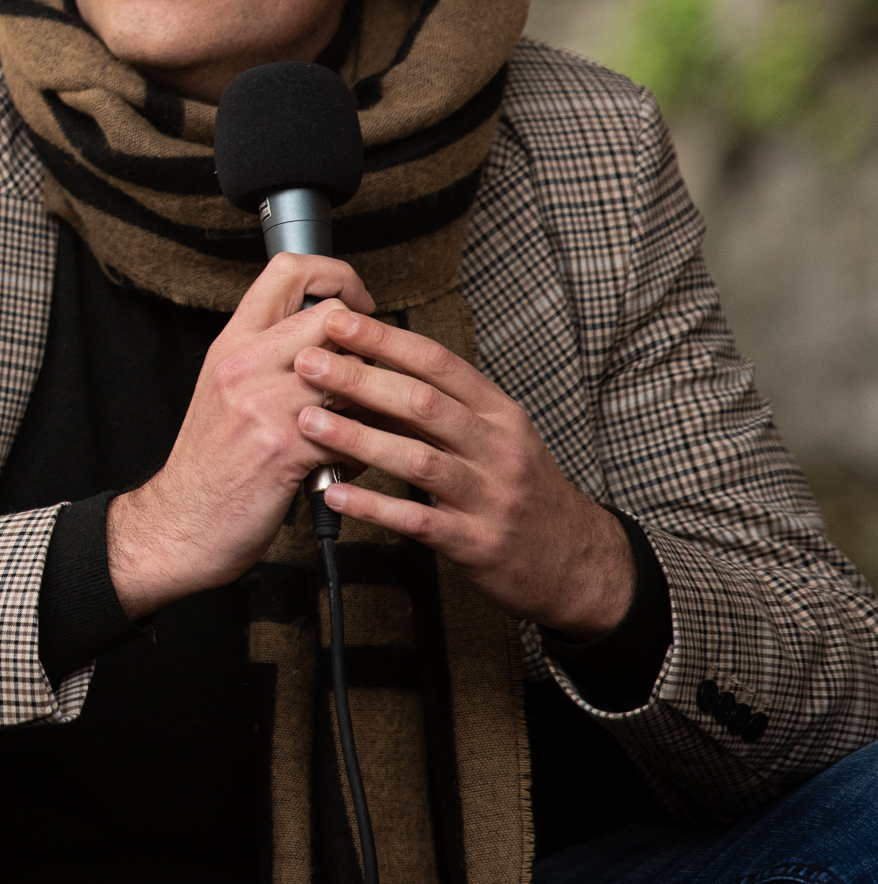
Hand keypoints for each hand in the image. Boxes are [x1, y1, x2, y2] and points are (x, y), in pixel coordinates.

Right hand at [108, 252, 379, 619]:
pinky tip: (357, 462)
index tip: (359, 305)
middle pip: (333, 317)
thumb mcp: (226, 394)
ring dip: (377, 399)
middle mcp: (244, 364)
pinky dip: (368, 446)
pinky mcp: (284, 447)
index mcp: (231, 345)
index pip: (288, 271)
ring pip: (352, 372)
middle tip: (378, 373)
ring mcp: (263, 404)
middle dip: (370, 344)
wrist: (180, 524)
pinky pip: (352, 429)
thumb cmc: (210, 466)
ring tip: (377, 422)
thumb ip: (270, 362)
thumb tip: (334, 346)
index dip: (338, 276)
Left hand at [296, 310, 633, 637]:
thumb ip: (436, 407)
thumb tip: (365, 372)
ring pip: (419, 459)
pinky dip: (375, 506)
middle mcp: (499, 448)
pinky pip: (419, 521)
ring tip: (307, 423)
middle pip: (424, 405)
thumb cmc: (519, 489)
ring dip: (359, 440)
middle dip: (362, 380)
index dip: (385, 341)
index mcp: (500, 413)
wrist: (576, 562)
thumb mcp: (492, 437)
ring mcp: (491, 496)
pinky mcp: (478, 543)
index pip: (439, 364)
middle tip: (307, 363)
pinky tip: (335, 495)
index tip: (337, 321)